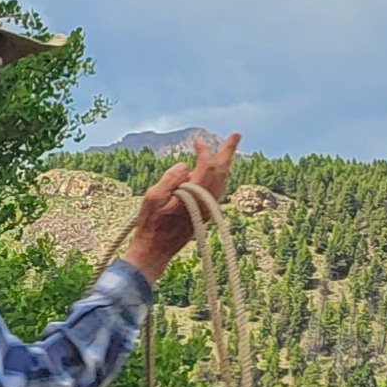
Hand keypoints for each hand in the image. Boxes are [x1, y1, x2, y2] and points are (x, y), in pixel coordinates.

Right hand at [123, 132, 241, 281]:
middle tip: (236, 134)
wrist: (155, 252)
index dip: (204, 151)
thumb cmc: (150, 226)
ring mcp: (207, 211)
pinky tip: (216, 173)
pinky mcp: (205, 216)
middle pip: (222, 173)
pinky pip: (217, 191)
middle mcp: (206, 203)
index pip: (206, 167)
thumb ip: (169, 179)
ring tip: (227, 150)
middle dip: (227, 152)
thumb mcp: (152, 199)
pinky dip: (219, 177)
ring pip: (222, 182)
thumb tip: (185, 166)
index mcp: (194, 196)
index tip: (197, 140)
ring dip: (224, 164)